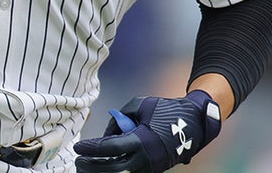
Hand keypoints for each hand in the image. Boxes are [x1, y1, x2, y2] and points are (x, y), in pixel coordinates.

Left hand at [73, 90, 220, 171]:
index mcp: (142, 140)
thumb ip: (119, 118)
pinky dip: (115, 172)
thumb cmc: (165, 110)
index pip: (110, 148)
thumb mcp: (139, 105)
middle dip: (92, 167)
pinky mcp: (153, 170)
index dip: (91, 148)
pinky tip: (101, 168)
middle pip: (113, 169)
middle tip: (79, 161)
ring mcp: (150, 167)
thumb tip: (106, 134)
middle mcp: (146, 158)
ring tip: (86, 168)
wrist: (193, 123)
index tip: (78, 147)